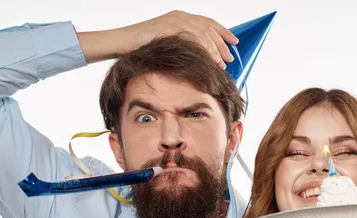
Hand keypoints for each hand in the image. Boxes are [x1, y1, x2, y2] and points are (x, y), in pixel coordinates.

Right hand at [79, 10, 237, 66]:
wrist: (123, 42)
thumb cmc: (142, 48)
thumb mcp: (166, 44)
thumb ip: (182, 46)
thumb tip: (201, 58)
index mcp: (179, 17)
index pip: (207, 22)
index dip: (222, 32)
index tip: (234, 41)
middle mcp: (180, 16)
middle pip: (209, 28)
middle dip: (222, 43)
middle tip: (231, 56)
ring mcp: (176, 20)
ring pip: (204, 34)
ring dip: (216, 49)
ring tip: (223, 63)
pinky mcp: (172, 29)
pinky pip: (195, 39)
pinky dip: (206, 51)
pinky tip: (212, 61)